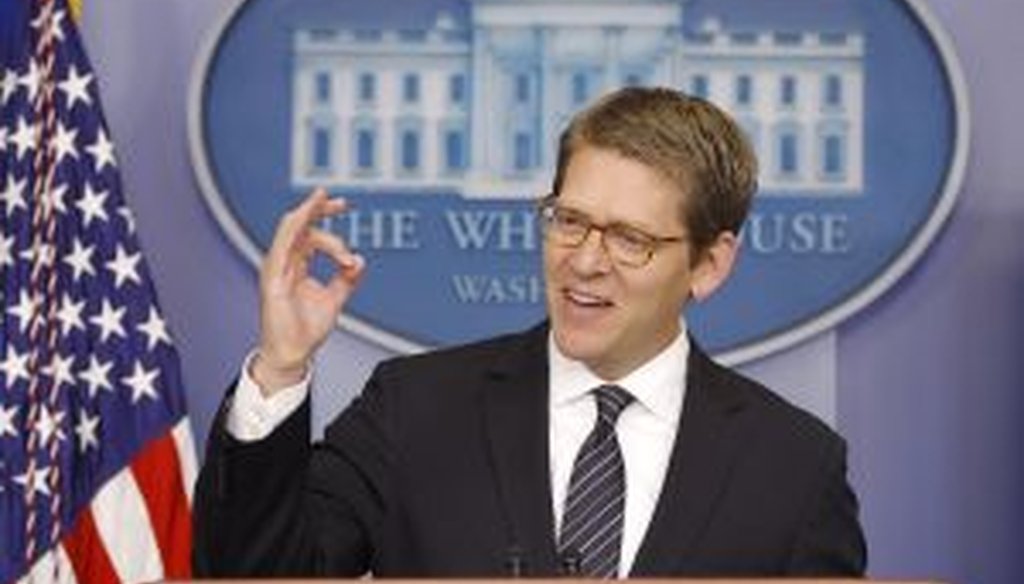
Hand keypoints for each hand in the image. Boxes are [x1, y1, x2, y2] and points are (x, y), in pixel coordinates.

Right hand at [251, 188, 364, 394]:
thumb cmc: (306, 329)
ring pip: (290, 229)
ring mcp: (276, 268)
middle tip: (340, 202)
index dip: (324, 215)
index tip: (343, 206)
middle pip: (298, 224)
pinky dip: (293, 230)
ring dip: (310, 215)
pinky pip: (281, 247)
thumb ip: (346, 278)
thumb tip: (360, 260)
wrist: (294, 353)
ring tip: (327, 204)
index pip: (308, 230)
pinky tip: (304, 217)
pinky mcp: (273, 278)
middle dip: (317, 207)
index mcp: (296, 263)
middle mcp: (285, 262)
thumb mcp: (335, 298)